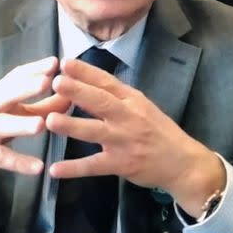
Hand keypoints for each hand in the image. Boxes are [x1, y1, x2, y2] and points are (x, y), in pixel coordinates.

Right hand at [0, 56, 70, 211]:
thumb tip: (72, 96)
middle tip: (47, 81)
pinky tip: (38, 167)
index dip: (34, 68)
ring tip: (40, 125)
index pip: (15, 76)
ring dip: (20, 124)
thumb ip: (43, 106)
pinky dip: (19, 163)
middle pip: (5, 94)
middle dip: (25, 87)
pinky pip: (0, 158)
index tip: (55, 61)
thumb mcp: (13, 112)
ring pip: (1, 126)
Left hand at [46, 58, 224, 216]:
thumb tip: (87, 83)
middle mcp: (128, 117)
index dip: (86, 72)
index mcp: (132, 100)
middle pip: (100, 101)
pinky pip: (94, 166)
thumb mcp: (142, 107)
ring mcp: (123, 141)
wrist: (182, 162)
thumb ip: (118, 97)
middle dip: (77, 91)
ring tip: (50, 120)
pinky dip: (74, 168)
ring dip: (72, 125)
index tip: (65, 62)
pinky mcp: (121, 164)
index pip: (107, 82)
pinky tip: (55, 170)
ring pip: (94, 131)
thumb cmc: (159, 131)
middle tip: (56, 82)